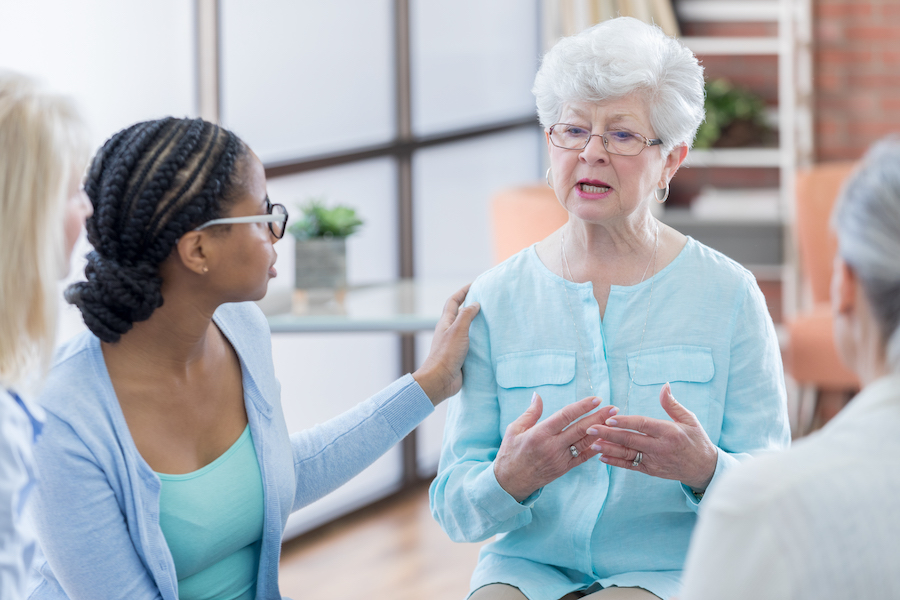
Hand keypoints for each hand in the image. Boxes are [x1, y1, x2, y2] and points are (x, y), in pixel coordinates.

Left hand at [412, 284, 479, 405]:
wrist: (441, 379)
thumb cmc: (447, 354)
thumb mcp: (458, 330)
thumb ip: (467, 316)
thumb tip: (475, 304)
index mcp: (446, 322)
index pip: (454, 301)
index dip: (463, 291)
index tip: (475, 284)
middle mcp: (450, 331)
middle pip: (461, 313)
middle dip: (472, 305)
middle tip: (488, 300)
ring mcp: (455, 343)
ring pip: (468, 328)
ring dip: (478, 323)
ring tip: (493, 319)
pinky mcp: (461, 355)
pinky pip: (473, 343)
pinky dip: (481, 339)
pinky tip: (491, 340)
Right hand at [494, 393, 615, 501]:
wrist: (510, 482)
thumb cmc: (510, 453)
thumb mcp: (514, 429)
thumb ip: (530, 413)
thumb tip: (537, 395)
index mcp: (539, 434)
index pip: (565, 416)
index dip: (582, 407)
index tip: (596, 399)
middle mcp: (552, 446)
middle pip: (580, 429)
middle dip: (599, 418)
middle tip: (614, 408)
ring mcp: (560, 459)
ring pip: (585, 443)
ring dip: (601, 432)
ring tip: (614, 422)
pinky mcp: (564, 468)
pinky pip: (583, 457)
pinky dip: (595, 448)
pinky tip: (606, 440)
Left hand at [590, 383, 717, 490]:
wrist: (704, 468)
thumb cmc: (697, 440)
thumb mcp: (689, 419)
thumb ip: (672, 404)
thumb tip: (664, 385)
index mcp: (669, 432)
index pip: (643, 425)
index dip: (625, 422)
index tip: (609, 418)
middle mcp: (660, 448)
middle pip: (631, 440)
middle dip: (609, 434)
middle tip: (590, 428)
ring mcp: (655, 461)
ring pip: (628, 454)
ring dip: (609, 449)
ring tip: (591, 443)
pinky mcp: (651, 470)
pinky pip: (631, 466)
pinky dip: (616, 462)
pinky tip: (602, 457)